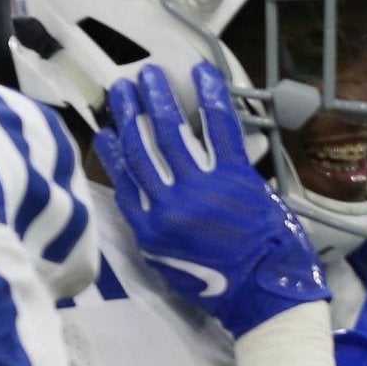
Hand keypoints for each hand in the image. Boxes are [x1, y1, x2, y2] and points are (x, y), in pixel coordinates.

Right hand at [96, 62, 327, 336]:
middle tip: (122, 87)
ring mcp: (202, 187)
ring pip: (173, 134)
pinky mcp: (234, 176)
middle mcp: (168, 203)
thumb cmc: (215, 283)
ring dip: (160, 100)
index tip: (105, 129)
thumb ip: (151, 228)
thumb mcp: (165, 263)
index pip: (124, 181)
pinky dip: (211, 99)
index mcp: (149, 227)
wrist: (262, 289)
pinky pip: (219, 129)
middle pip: (143, 149)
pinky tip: (202, 76)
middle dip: (130, 115)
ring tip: (149, 76)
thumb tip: (144, 197)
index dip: (112, 152)